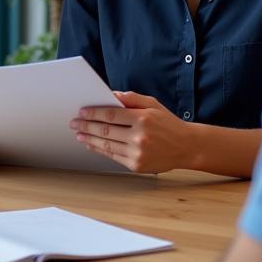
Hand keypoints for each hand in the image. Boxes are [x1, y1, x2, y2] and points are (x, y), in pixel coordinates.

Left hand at [70, 91, 193, 172]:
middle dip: (87, 126)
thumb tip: (111, 94)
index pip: (111, 114)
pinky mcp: (137, 166)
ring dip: (89, 139)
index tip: (82, 111)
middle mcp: (139, 137)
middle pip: (105, 130)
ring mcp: (138, 153)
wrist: (186, 147)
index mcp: (143, 119)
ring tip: (79, 135)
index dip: (94, 113)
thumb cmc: (168, 123)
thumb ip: (131, 98)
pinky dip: (100, 150)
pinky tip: (92, 145)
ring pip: (106, 145)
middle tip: (74, 123)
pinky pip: (113, 156)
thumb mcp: (153, 104)